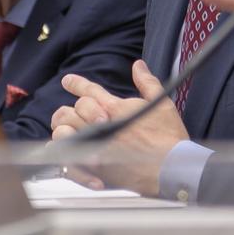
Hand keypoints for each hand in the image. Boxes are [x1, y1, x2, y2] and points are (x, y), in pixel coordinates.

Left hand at [48, 61, 188, 195]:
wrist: (169, 168)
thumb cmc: (168, 138)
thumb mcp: (162, 103)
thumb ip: (147, 82)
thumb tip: (138, 66)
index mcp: (115, 108)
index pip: (89, 90)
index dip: (76, 84)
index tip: (68, 81)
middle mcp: (101, 125)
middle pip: (73, 110)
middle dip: (71, 108)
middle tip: (73, 111)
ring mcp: (94, 146)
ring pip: (63, 131)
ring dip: (64, 128)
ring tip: (69, 129)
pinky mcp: (92, 167)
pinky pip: (66, 157)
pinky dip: (63, 152)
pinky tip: (66, 149)